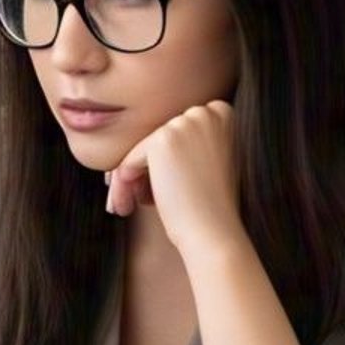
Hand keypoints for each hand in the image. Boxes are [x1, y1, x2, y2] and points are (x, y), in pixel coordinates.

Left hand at [104, 98, 243, 258]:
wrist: (215, 232)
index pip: (172, 135)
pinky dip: (123, 186)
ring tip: (129, 206)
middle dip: (142, 172)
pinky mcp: (163, 140)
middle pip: (155, 142)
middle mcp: (205, 112)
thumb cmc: (209, 207)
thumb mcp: (203, 164)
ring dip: (130, 181)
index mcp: (221, 114)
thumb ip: (182, 144)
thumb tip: (143, 143)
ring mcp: (185, 123)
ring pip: (140, 153)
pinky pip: (128, 162)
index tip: (157, 189)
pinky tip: (127, 207)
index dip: (160, 165)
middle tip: (138, 200)